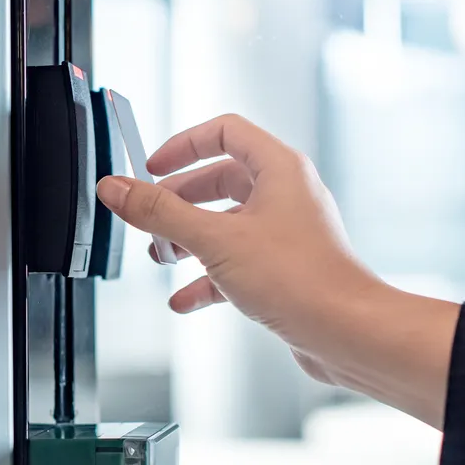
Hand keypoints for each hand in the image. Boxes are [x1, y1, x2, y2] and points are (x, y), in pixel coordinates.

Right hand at [96, 115, 459, 427]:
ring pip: (226, 224)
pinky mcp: (286, 271)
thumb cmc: (302, 280)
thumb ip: (159, 212)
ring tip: (163, 257)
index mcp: (279, 169)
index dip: (183, 145)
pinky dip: (207, 277)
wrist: (347, 332)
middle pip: (220, 180)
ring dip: (189, 240)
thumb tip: (118, 189)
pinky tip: (185, 298)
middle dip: (179, 201)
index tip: (152, 166)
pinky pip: (237, 264)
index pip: (224, 132)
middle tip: (149, 218)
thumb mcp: (213, 239)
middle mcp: (287, 196)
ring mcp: (287, 234)